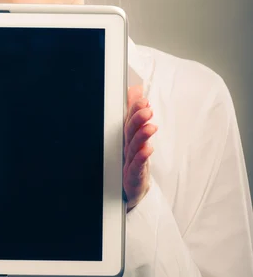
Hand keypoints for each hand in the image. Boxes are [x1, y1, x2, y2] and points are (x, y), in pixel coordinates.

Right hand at [123, 85, 157, 211]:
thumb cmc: (134, 156)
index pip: (129, 120)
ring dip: (141, 136)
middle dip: (137, 119)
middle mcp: (126, 146)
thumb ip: (135, 110)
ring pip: (133, 147)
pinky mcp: (132, 175)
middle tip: (147, 109)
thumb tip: (137, 89)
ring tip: (151, 127)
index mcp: (127, 136)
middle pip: (129, 131)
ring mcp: (128, 161)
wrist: (132, 187)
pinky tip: (148, 149)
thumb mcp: (136, 132)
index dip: (135, 109)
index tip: (144, 100)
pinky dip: (142, 157)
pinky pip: (136, 165)